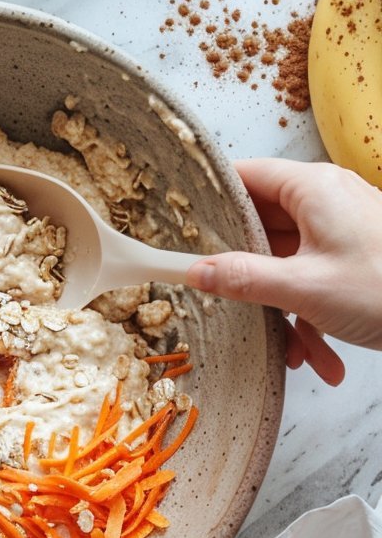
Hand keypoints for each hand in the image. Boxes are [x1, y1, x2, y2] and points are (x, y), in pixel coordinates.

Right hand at [186, 159, 381, 385]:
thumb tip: (194, 271)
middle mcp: (326, 201)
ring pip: (290, 265)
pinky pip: (317, 282)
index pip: (243, 176)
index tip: (180, 231)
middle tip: (226, 304)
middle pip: (263, 229)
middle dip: (249, 279)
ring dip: (286, 313)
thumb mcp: (303, 288)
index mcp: (311, 188)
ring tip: (296, 355)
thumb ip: (242, 278)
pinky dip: (314, 319)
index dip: (209, 202)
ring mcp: (344, 231)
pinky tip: (322, 361)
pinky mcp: (358, 258)